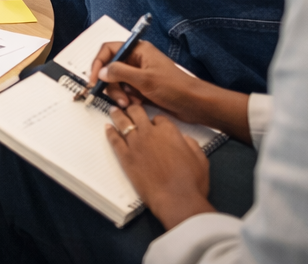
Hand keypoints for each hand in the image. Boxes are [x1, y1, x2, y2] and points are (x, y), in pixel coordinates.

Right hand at [88, 40, 249, 140]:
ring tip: (129, 104)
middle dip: (111, 85)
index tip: (94, 80)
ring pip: (118, 82)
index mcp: (139, 50)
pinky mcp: (143, 88)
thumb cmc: (174, 87)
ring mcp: (140, 74)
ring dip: (119, 94)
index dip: (98, 63)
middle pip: (111, 68)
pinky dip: (127, 99)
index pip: (109, 50)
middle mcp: (137, 60)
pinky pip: (126, 91)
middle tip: (118, 99)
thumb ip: (119, 73)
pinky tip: (135, 105)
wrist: (195, 104)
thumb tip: (101, 72)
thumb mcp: (144, 79)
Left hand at [106, 102, 215, 230]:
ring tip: (113, 109)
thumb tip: (184, 139)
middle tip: (129, 107)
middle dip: (133, 108)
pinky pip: (114, 140)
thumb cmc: (191, 182)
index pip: (159, 118)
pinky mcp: (125, 157)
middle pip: (137, 113)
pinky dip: (110, 132)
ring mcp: (136, 144)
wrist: (176, 199)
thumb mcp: (200, 158)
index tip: (154, 122)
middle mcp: (150, 133)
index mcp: (169, 131)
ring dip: (118, 114)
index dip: (156, 120)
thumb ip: (191, 144)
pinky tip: (107, 128)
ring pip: (123, 122)